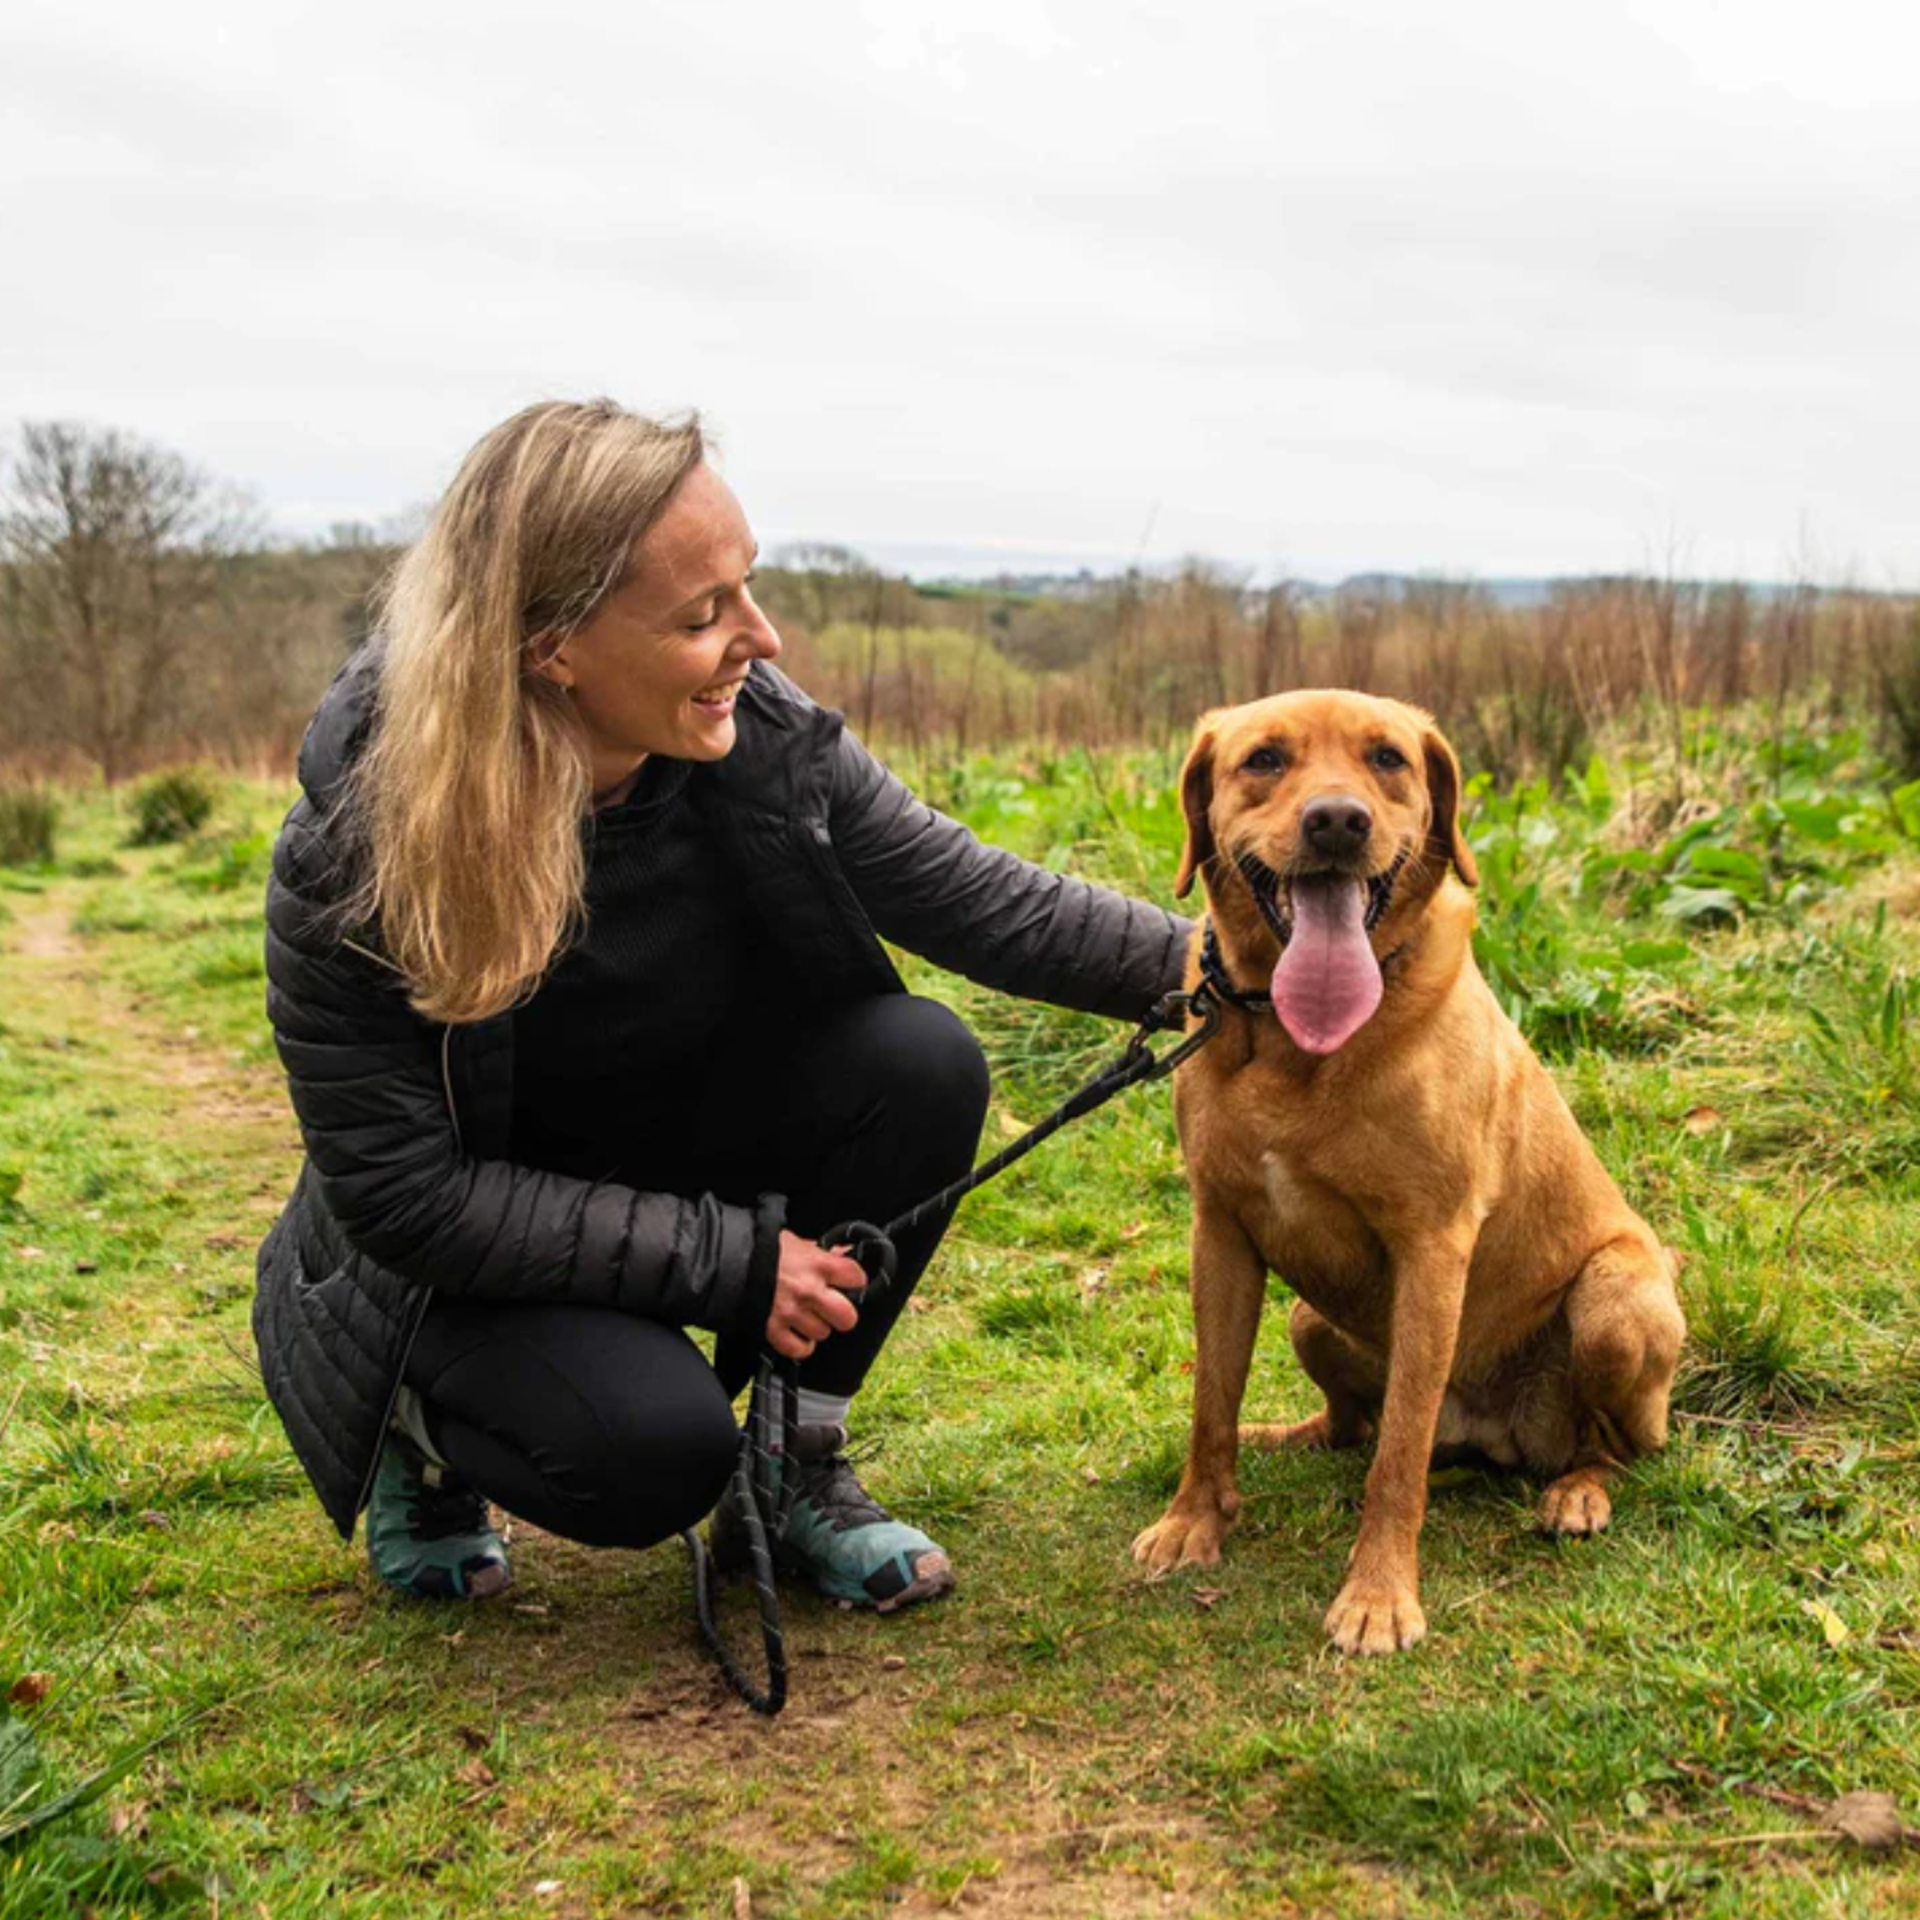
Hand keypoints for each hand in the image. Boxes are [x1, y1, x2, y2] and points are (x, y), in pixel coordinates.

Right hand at [765, 1230, 865, 1360]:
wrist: (726, 1261)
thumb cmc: (762, 1249)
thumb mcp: (796, 1242)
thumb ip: (822, 1252)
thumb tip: (844, 1252)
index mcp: (818, 1264)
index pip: (857, 1278)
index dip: (854, 1281)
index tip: (847, 1283)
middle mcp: (808, 1290)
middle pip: (847, 1318)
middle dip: (842, 1314)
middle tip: (832, 1308)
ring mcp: (791, 1312)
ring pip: (822, 1333)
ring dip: (816, 1327)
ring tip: (805, 1315)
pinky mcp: (773, 1330)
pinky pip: (800, 1350)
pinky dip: (800, 1345)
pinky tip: (796, 1333)